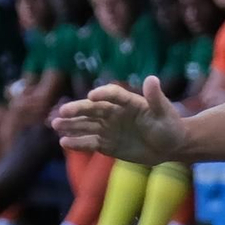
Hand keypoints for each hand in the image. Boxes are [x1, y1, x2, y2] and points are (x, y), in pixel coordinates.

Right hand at [52, 75, 185, 162]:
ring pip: (86, 125)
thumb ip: (156, 97)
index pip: (113, 95)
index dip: (103, 94)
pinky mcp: (106, 144)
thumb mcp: (164, 112)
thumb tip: (152, 79)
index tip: (92, 96)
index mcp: (128, 102)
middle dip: (77, 110)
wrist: (169, 146)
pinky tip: (64, 142)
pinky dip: (77, 143)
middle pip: (93, 109)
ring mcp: (109, 128)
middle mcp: (114, 113)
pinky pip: (90, 142)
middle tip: (61, 112)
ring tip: (55, 125)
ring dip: (71, 125)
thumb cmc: (169, 126)